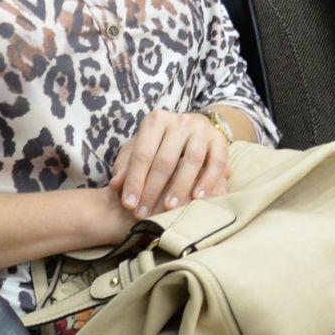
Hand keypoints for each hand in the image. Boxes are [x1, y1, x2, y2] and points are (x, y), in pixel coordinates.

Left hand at [110, 108, 231, 219]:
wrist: (194, 128)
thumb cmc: (161, 144)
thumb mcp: (140, 148)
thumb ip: (126, 166)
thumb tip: (115, 185)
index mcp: (156, 120)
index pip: (142, 153)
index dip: (134, 180)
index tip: (128, 204)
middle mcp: (180, 121)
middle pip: (165, 159)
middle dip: (153, 190)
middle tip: (144, 214)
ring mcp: (201, 129)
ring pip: (192, 160)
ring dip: (179, 186)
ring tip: (169, 208)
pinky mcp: (219, 139)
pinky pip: (216, 162)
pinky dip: (207, 180)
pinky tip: (197, 198)